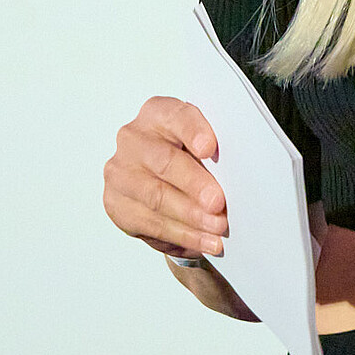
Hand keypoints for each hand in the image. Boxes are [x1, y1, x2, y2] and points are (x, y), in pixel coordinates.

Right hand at [103, 97, 227, 258]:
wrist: (164, 184)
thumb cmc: (189, 157)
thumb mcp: (200, 146)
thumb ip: (212, 152)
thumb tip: (238, 173)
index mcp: (157, 113)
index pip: (174, 116)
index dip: (193, 130)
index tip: (210, 148)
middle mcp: (133, 138)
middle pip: (164, 161)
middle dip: (195, 184)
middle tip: (218, 203)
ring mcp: (120, 171)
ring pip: (157, 196)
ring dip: (191, 216)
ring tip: (217, 228)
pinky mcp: (116, 203)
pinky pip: (151, 223)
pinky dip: (183, 235)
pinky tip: (204, 241)